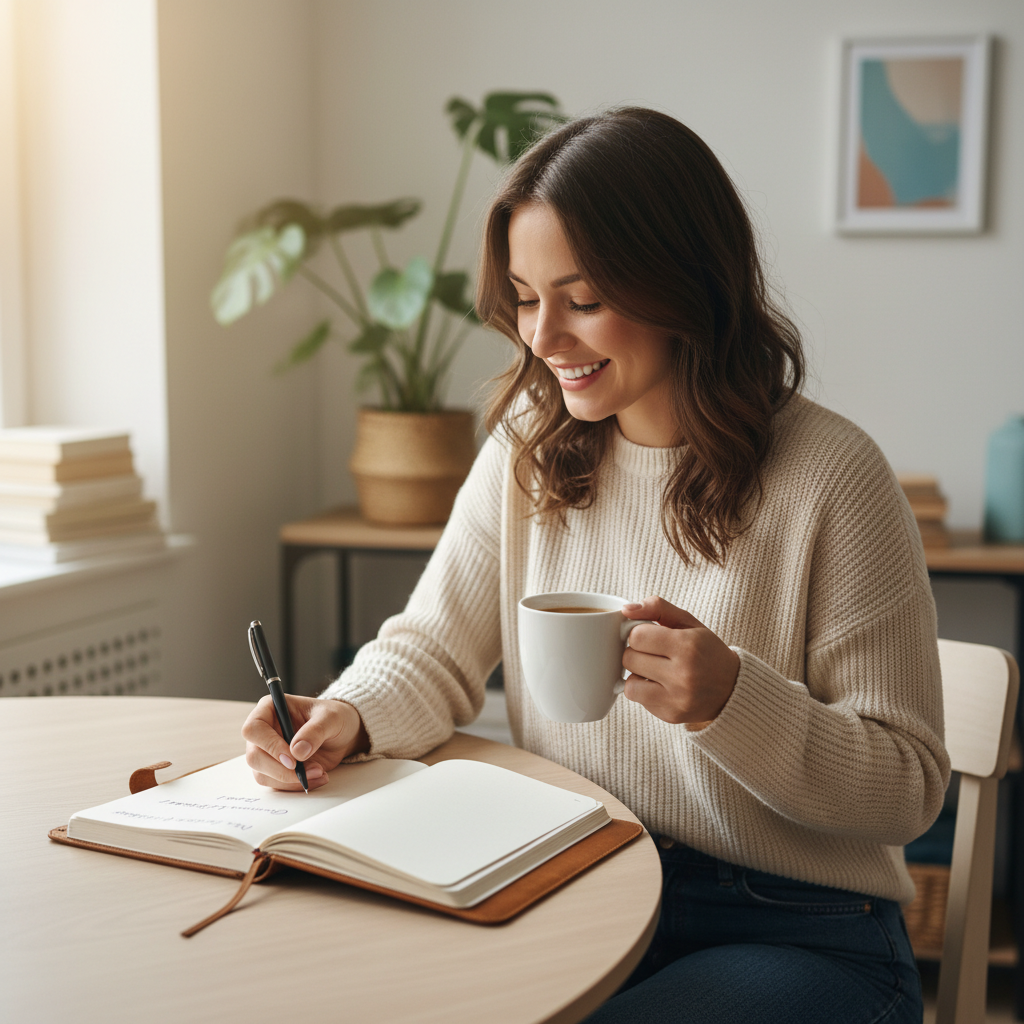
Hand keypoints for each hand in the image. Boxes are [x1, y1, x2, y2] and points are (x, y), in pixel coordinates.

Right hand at [242, 695, 368, 790]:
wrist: (342, 734)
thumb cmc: (333, 718)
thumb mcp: (331, 718)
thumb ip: (315, 731)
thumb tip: (297, 751)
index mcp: (270, 709)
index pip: (254, 729)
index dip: (269, 746)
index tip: (292, 758)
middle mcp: (263, 731)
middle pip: (254, 757)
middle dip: (281, 770)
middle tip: (308, 770)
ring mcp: (266, 752)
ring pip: (263, 775)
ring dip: (291, 780)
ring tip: (319, 771)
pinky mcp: (275, 769)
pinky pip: (276, 784)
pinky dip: (296, 786)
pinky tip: (317, 777)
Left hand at [621, 596, 739, 727]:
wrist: (732, 687)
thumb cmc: (706, 650)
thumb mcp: (688, 622)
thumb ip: (657, 608)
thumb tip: (626, 609)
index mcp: (687, 646)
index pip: (636, 636)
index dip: (639, 633)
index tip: (649, 636)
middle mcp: (683, 674)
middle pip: (629, 659)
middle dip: (637, 653)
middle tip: (654, 653)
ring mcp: (677, 698)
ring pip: (629, 683)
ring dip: (638, 675)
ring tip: (656, 670)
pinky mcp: (671, 715)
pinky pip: (639, 700)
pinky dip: (644, 691)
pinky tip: (662, 686)